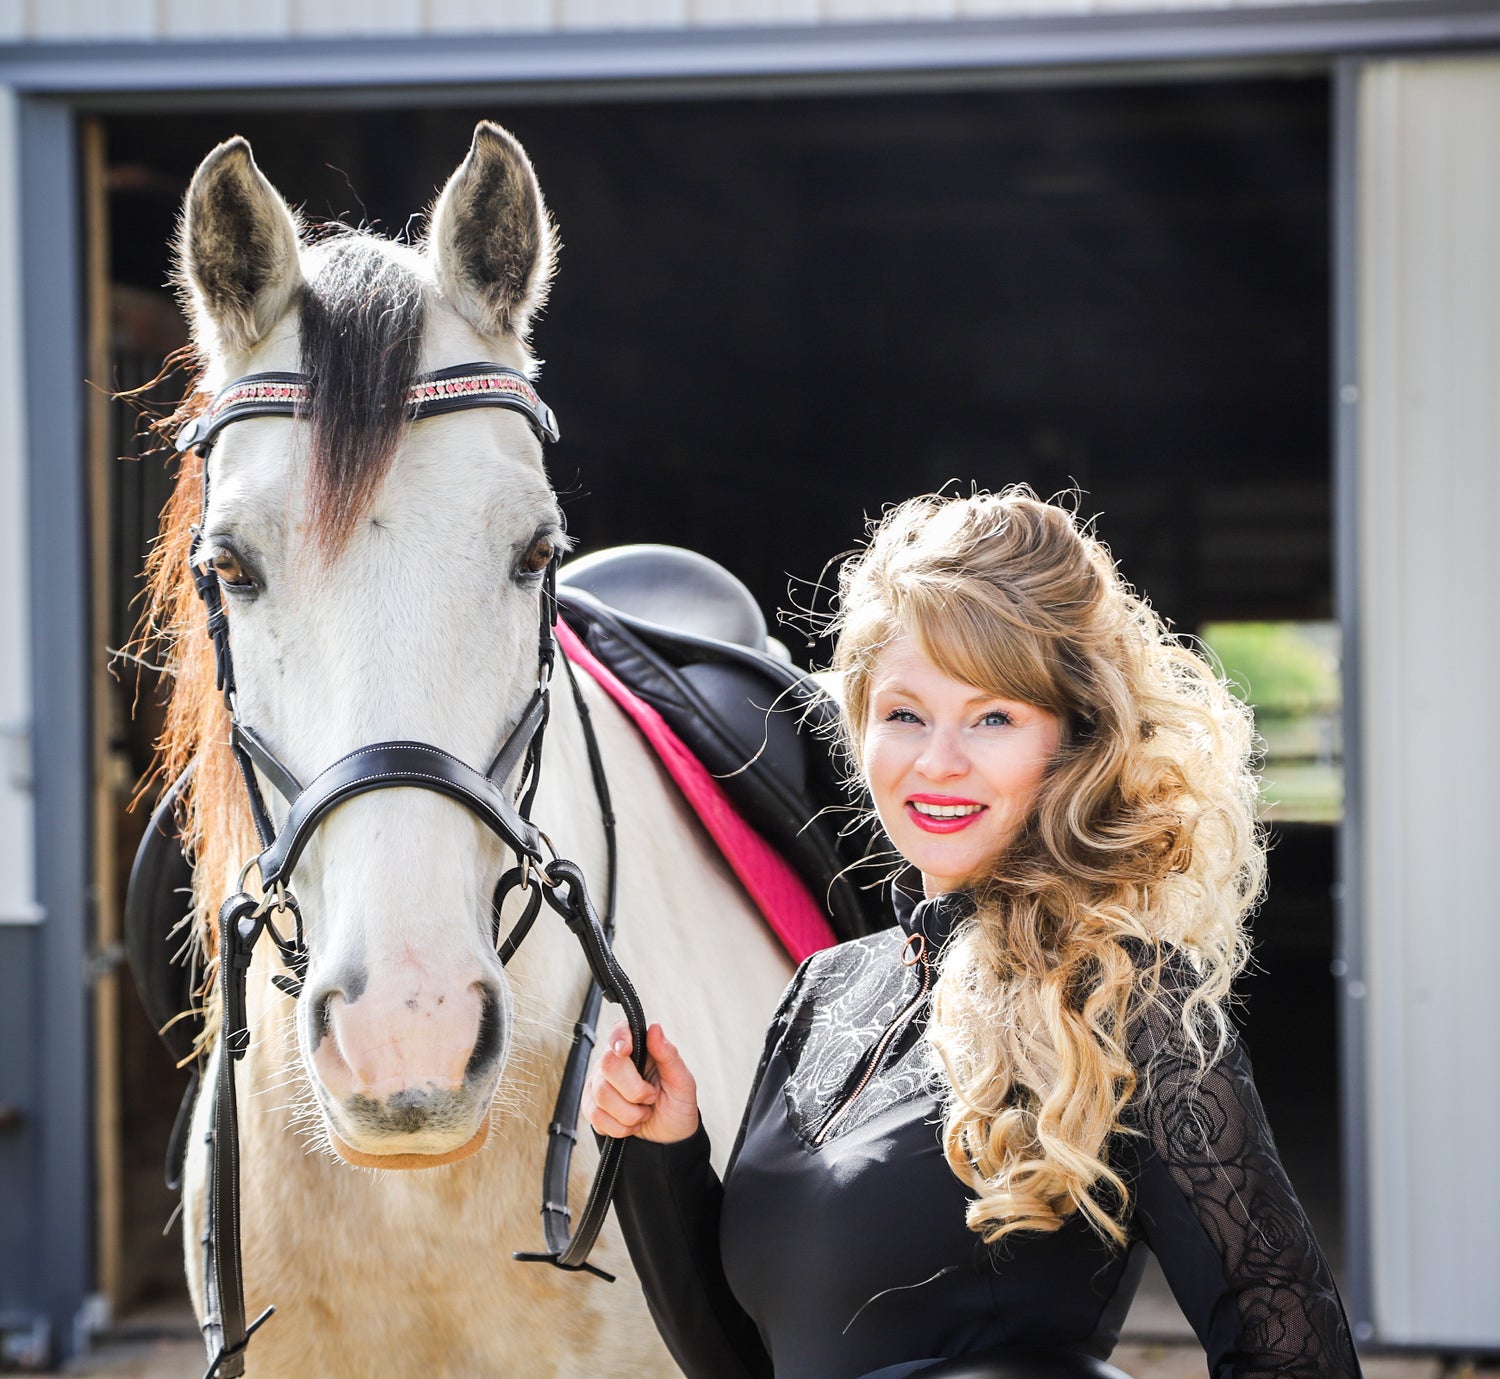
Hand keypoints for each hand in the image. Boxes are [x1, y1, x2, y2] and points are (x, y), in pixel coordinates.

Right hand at [585, 1022, 699, 1144]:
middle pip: (608, 1065)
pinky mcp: (591, 1107)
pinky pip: (596, 1116)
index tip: (626, 1051)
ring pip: (602, 1095)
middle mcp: (614, 1062)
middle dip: (634, 1090)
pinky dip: (619, 1127)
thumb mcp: (682, 1081)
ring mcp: (599, 1084)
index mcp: (638, 1049)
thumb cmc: (677, 1104)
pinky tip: (630, 1124)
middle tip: (651, 1098)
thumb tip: (655, 1028)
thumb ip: (668, 1055)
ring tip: (644, 1112)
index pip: (619, 1031)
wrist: (669, 1137)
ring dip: (630, 1113)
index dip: (619, 1038)